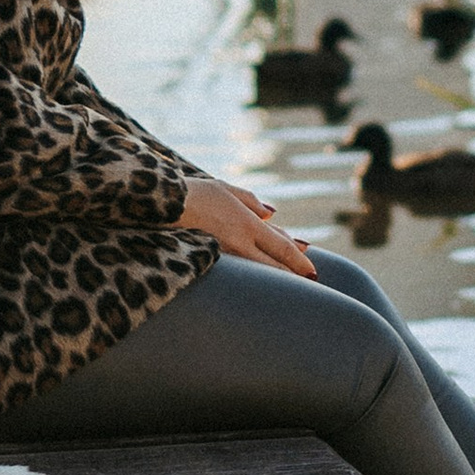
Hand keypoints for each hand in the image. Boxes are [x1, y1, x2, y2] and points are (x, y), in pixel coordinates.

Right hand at [179, 174, 316, 277]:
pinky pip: (239, 269)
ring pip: (258, 270)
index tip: (312, 269)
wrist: (163, 206)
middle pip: (274, 264)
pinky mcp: (211, 260)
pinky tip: (256, 277)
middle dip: (293, 274)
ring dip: (274, 276)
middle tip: (309, 283)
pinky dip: (252, 272)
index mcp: (248, 224)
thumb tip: (271, 214)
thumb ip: (251, 202)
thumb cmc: (195, 192)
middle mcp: (240, 242)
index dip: (299, 260)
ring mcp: (225, 254)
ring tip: (289, 285)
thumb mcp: (227, 189)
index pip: (282, 246)